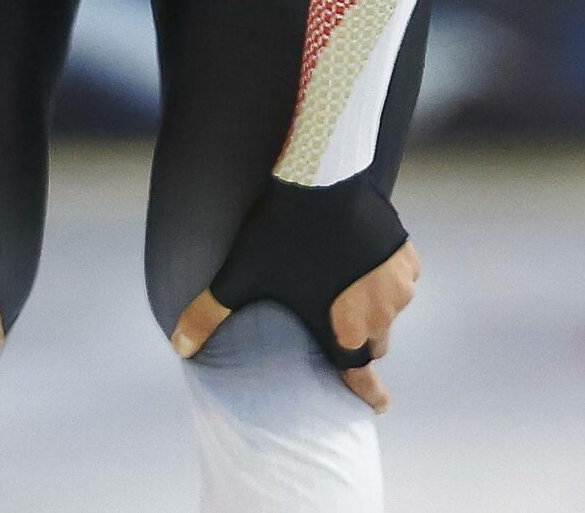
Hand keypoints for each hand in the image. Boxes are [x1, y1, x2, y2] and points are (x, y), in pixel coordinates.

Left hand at [169, 240, 420, 412]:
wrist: (323, 176)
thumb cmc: (281, 230)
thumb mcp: (241, 273)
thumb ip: (208, 314)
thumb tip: (178, 345)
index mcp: (341, 329)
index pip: (360, 375)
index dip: (369, 393)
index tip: (378, 407)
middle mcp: (378, 315)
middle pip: (372, 343)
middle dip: (355, 340)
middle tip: (332, 324)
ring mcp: (398, 285)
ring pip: (387, 312)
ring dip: (370, 308)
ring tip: (341, 287)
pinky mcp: (406, 256)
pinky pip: (400, 282)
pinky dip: (384, 281)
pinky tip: (362, 265)